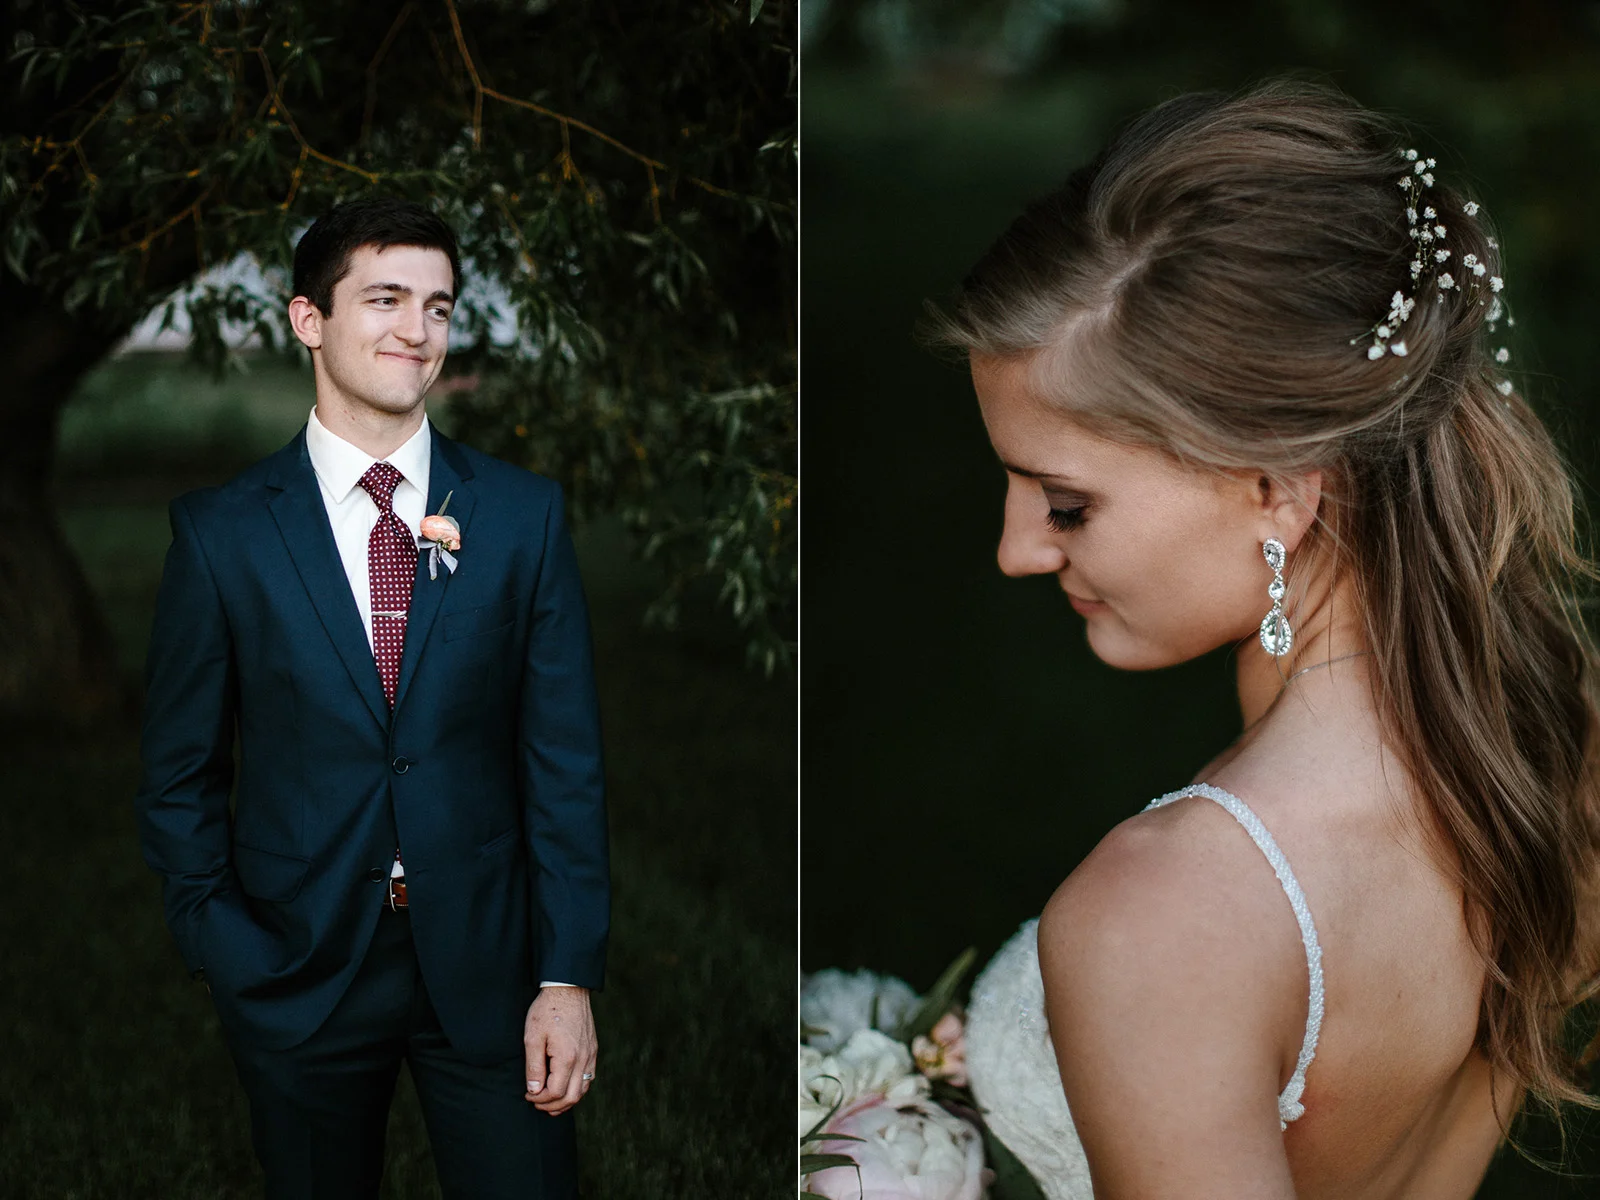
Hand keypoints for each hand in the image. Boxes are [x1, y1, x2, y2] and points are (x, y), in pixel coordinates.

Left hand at [523, 986, 595, 1113]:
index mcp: (567, 1057)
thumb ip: (533, 1067)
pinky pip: (589, 1078)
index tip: (528, 1094)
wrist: (568, 989)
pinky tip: (565, 1086)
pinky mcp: (593, 1050)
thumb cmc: (547, 1011)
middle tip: (536, 1102)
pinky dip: (577, 1088)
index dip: (540, 1099)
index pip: (556, 1092)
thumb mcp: (533, 1037)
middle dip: (552, 1105)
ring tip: (549, 1101)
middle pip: (572, 1097)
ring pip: (583, 1090)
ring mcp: (591, 1055)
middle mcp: (583, 1059)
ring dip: (566, 1100)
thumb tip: (534, 1090)